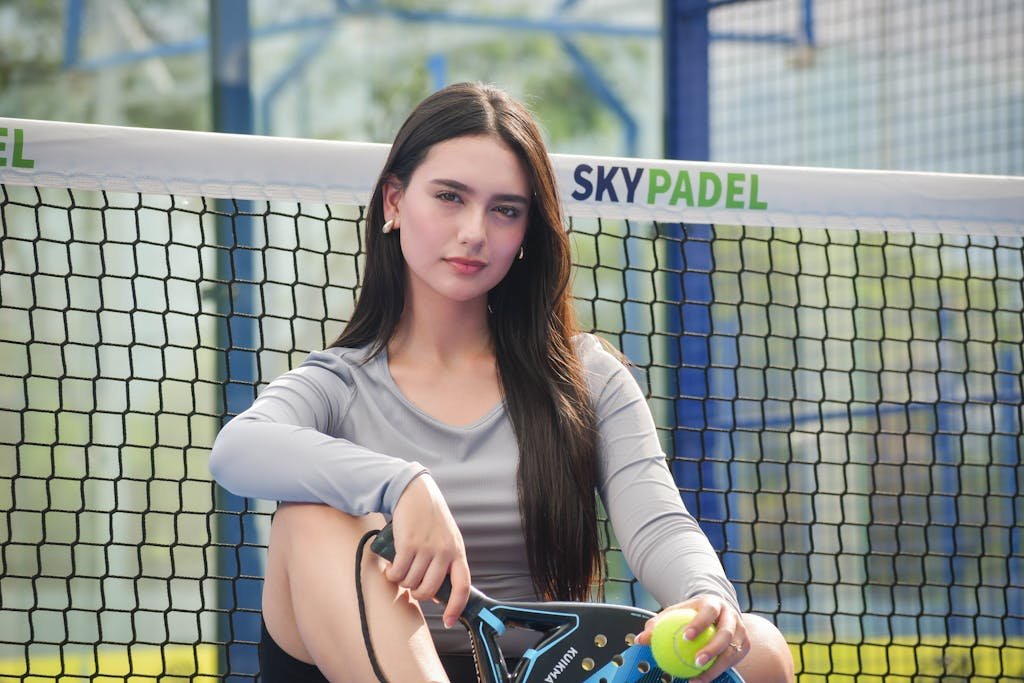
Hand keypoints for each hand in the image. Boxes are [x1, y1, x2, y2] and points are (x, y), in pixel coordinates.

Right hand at [387, 474, 469, 627]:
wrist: (415, 492)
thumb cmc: (430, 518)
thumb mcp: (446, 539)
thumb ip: (445, 562)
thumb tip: (434, 592)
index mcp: (457, 552)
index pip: (462, 586)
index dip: (456, 607)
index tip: (447, 621)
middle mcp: (444, 551)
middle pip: (429, 590)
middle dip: (417, 593)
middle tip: (411, 585)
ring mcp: (426, 548)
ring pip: (411, 583)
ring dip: (402, 582)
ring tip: (399, 570)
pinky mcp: (408, 544)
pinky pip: (398, 573)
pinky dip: (391, 574)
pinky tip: (391, 568)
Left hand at [635, 595, 748, 682]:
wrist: (716, 612)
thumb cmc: (692, 613)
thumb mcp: (675, 613)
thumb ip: (658, 625)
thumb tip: (640, 640)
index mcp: (714, 603)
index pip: (709, 612)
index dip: (699, 624)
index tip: (685, 637)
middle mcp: (731, 616)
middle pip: (726, 633)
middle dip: (712, 648)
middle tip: (695, 661)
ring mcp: (740, 631)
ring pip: (732, 650)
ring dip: (717, 665)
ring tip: (698, 676)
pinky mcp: (744, 645)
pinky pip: (733, 661)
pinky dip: (719, 671)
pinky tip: (702, 679)